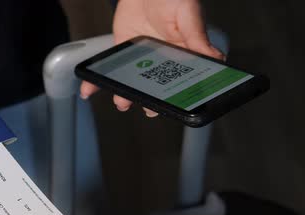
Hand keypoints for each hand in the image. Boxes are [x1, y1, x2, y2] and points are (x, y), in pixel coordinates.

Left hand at [80, 0, 223, 116]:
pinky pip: (110, 71)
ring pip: (132, 84)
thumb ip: (197, 37)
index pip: (180, 81)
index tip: (171, 106)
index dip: (175, 96)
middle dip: (151, 102)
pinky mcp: (122, 53)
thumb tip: (216, 58)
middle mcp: (161, 60)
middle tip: (149, 109)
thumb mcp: (187, 15)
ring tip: (123, 102)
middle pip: (155, 88)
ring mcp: (140, 59)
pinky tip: (89, 90)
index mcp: (182, 54)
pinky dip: (97, 82)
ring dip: (125, 97)